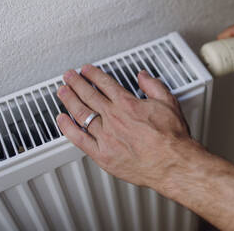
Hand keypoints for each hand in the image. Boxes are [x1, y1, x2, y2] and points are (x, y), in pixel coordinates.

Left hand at [56, 65, 198, 188]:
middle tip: (68, 76)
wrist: (172, 163)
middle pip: (89, 95)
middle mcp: (114, 118)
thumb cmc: (172, 138)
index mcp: (127, 104)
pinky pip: (79, 138)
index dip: (93, 74)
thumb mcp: (168, 102)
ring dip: (69, 100)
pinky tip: (61, 120)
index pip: (105, 84)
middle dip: (76, 83)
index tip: (86, 70)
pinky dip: (68, 128)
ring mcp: (106, 136)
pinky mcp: (102, 154)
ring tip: (62, 92)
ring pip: (81, 113)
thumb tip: (143, 76)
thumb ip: (153, 86)